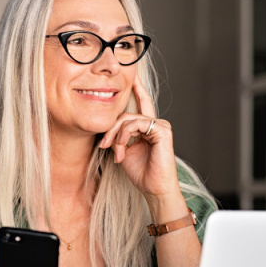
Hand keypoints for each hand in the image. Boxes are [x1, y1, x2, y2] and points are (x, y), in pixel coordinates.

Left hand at [97, 75, 180, 199]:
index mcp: (147, 127)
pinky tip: (121, 148)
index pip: (141, 103)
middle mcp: (155, 123)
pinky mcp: (162, 131)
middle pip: (126, 115)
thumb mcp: (123, 151)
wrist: (154, 188)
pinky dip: (124, 135)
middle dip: (110, 129)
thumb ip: (118, 136)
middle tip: (103, 145)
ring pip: (129, 119)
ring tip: (115, 152)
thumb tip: (107, 129)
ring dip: (116, 136)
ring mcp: (160, 126)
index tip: (131, 77)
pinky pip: (136, 124)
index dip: (137, 89)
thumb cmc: (141, 173)